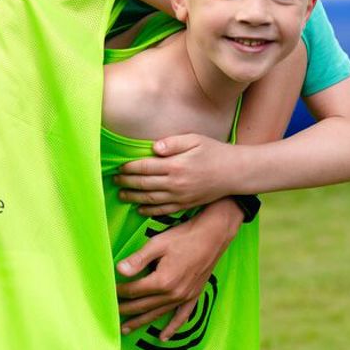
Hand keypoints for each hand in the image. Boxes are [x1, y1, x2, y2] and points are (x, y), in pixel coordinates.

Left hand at [114, 133, 237, 215]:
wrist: (234, 172)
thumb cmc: (213, 151)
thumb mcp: (194, 139)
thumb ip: (172, 143)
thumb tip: (152, 148)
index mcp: (176, 165)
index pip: (145, 167)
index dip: (129, 168)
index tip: (119, 167)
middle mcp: (176, 183)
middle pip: (144, 184)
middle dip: (127, 183)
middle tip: (114, 180)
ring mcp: (181, 197)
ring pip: (151, 199)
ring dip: (133, 197)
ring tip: (121, 195)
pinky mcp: (186, 205)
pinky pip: (163, 211)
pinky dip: (149, 211)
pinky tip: (139, 209)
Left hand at [116, 200, 239, 338]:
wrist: (213, 235)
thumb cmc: (184, 236)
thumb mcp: (157, 244)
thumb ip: (138, 259)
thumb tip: (119, 270)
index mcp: (162, 281)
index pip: (134, 291)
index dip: (120, 291)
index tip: (108, 293)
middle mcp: (173, 293)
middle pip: (144, 305)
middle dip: (126, 310)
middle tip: (110, 315)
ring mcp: (184, 297)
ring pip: (158, 314)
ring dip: (141, 322)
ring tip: (126, 329)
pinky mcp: (194, 295)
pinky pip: (182, 317)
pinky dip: (172, 328)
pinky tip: (163, 337)